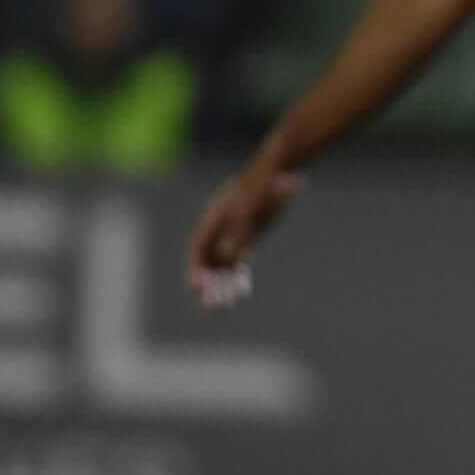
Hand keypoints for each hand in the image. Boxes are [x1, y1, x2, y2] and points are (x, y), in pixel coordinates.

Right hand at [185, 159, 303, 308]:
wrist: (280, 167)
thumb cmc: (265, 184)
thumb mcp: (253, 206)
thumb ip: (241, 231)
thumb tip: (232, 257)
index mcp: (214, 216)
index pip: (198, 248)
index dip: (195, 268)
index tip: (196, 287)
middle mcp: (220, 227)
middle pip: (208, 260)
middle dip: (208, 284)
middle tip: (211, 306)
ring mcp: (234, 231)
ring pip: (222, 265)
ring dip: (221, 285)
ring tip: (224, 306)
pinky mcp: (249, 235)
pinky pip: (238, 262)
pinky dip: (238, 277)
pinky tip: (242, 291)